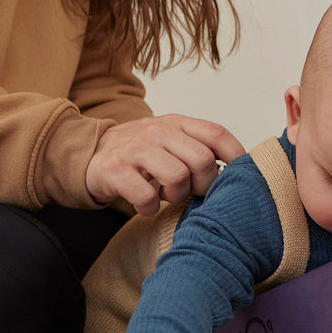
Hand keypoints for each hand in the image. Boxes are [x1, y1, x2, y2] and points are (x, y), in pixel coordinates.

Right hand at [86, 114, 244, 215]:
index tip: (241, 178)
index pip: (217, 134)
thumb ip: (200, 149)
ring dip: (176, 196)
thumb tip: (240, 173)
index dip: (236, 158)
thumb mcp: (171, 142)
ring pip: (178, 178)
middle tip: (192, 192)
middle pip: (203, 160)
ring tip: (165, 195)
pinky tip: (145, 204)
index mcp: (177, 124)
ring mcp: (135, 149)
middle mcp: (158, 131)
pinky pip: (147, 197)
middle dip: (204, 185)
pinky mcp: (114, 170)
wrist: (89, 154)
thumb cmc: (141, 154)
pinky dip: (150, 208)